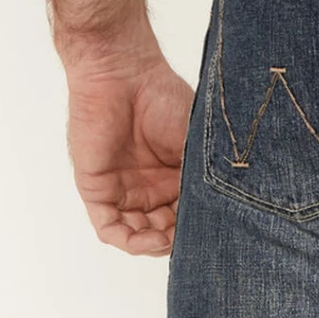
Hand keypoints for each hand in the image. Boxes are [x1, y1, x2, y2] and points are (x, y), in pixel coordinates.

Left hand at [62, 47, 194, 256]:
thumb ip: (202, 174)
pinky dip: (130, 240)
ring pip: (138, 233)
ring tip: (169, 239)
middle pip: (164, 227)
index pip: (186, 211)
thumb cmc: (162, 96)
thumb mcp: (193, 139)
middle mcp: (149, 184)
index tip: (213, 228)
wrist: (122, 75)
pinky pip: (111, 228)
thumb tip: (220, 209)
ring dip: (154, 243)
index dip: (197, 223)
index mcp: (174, 171)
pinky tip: (149, 238)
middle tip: (191, 238)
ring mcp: (123, 189)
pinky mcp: (98, 191)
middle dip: (177, 238)